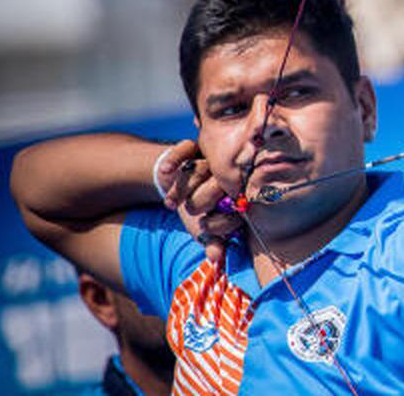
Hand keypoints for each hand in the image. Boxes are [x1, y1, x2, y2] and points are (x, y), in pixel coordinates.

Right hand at [156, 140, 241, 261]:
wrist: (175, 181)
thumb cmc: (196, 207)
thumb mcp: (202, 227)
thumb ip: (212, 241)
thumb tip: (217, 258)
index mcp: (238, 194)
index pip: (234, 206)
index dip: (220, 220)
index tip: (203, 228)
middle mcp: (229, 173)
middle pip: (218, 185)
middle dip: (201, 201)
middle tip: (188, 210)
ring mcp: (212, 157)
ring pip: (200, 170)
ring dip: (183, 186)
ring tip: (170, 202)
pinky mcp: (194, 146)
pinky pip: (184, 148)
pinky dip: (174, 159)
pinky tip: (165, 170)